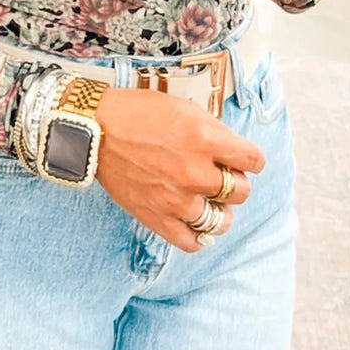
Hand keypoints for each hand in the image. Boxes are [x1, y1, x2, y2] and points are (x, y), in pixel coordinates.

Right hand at [95, 86, 264, 252]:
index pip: (254, 160)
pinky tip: (195, 221)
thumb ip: (212, 130)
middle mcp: (195, 171)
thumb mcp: (182, 107)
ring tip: (211, 202)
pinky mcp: (157, 217)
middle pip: (241, 191)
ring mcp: (177, 198)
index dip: (251, 159)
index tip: (245, 159)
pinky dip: (199, 235)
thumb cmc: (136, 112)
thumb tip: (230, 149)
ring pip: (221, 220)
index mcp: (205, 139)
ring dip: (221, 211)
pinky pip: (192, 241)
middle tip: (221, 175)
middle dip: (235, 181)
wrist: (95, 128)